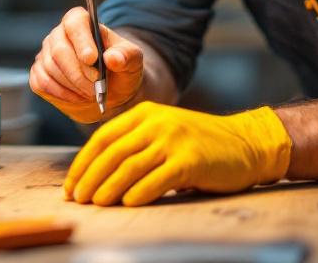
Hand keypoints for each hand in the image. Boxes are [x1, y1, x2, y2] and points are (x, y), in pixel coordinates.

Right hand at [30, 7, 144, 122]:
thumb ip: (126, 56)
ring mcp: (46, 54)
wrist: (110, 93)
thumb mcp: (132, 61)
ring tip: (91, 92)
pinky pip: (42, 83)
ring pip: (50, 69)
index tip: (92, 59)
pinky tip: (77, 97)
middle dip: (78, 73)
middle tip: (96, 87)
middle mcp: (60, 34)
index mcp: (82, 22)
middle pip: (59, 50)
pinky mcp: (39, 74)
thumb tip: (113, 58)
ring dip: (73, 85)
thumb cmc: (121, 70)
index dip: (81, 41)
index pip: (75, 23)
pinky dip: (61, 94)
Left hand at [62, 101, 291, 206]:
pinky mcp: (190, 160)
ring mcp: (174, 140)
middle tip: (78, 198)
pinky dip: (138, 193)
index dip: (83, 163)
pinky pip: (156, 180)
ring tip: (97, 204)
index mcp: (146, 113)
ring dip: (108, 188)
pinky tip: (127, 203)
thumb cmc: (201, 144)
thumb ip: (136, 144)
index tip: (71, 185)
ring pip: (129, 167)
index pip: (103, 138)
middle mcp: (157, 122)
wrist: (247, 143)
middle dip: (90, 177)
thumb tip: (97, 174)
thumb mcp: (165, 131)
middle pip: (112, 153)